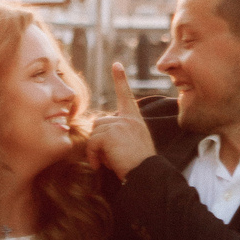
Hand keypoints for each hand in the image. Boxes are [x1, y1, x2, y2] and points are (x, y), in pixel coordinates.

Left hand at [87, 64, 157, 179]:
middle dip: (98, 141)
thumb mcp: (132, 144)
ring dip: (96, 150)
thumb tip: (96, 127)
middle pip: (99, 122)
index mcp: (135, 119)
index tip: (116, 64)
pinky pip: (92, 143)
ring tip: (107, 161)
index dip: (120, 79)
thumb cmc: (139, 165)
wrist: (147, 175)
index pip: (126, 95)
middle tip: (109, 157)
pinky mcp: (111, 133)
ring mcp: (120, 124)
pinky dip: (93, 156)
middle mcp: (129, 118)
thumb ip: (119, 133)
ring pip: (94, 133)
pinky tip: (100, 165)